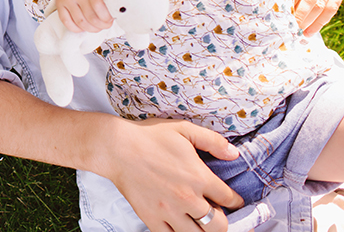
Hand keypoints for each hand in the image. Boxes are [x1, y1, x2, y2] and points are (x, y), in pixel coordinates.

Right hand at [48, 0, 113, 31]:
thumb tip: (120, 11)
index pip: (98, 5)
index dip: (106, 17)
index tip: (111, 19)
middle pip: (90, 17)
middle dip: (101, 25)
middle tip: (106, 24)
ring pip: (80, 22)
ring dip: (91, 29)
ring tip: (97, 27)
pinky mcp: (59, 4)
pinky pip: (67, 22)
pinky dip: (77, 29)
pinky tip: (84, 27)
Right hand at [96, 117, 243, 231]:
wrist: (115, 148)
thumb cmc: (148, 137)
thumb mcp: (183, 129)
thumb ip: (212, 140)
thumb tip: (234, 154)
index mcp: (199, 177)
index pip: (229, 199)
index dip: (235, 201)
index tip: (233, 201)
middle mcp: (188, 199)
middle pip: (220, 225)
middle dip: (224, 221)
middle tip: (217, 213)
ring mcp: (169, 212)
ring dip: (203, 230)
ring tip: (200, 222)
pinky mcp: (151, 219)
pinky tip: (180, 226)